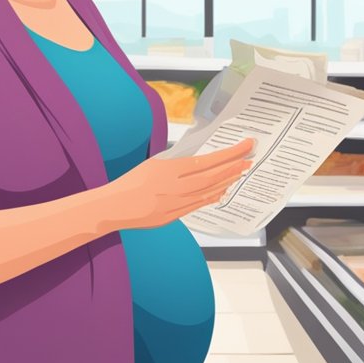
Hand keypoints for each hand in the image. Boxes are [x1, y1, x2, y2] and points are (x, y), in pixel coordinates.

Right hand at [98, 138, 255, 230]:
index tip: (244, 146)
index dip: (229, 154)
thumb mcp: (154, 164)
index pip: (208, 160)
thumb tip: (199, 163)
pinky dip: (212, 197)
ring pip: (208, 191)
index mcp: (170, 169)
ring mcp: (176, 203)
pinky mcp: (173, 216)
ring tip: (240, 173)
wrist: (114, 207)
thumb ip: (177, 164)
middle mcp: (176, 187)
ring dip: (227, 182)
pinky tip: (222, 191)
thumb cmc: (130, 182)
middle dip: (234, 167)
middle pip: (213, 176)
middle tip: (249, 159)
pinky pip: (198, 205)